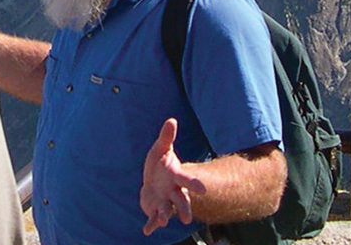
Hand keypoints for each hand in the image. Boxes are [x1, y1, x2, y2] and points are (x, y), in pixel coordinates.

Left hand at [139, 118, 206, 234]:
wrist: (154, 180)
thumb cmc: (160, 164)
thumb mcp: (161, 149)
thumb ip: (166, 137)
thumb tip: (171, 120)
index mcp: (176, 176)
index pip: (186, 180)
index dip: (194, 184)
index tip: (203, 190)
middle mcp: (173, 192)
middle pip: (181, 201)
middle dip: (184, 208)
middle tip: (187, 219)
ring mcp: (165, 202)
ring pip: (168, 211)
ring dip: (165, 216)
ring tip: (163, 222)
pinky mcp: (155, 209)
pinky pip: (153, 218)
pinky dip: (151, 224)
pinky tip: (147, 231)